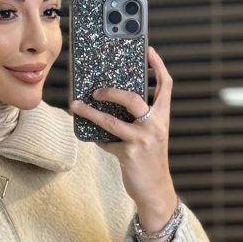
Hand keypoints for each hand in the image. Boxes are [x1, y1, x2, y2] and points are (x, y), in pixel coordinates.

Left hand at [69, 44, 178, 233]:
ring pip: (111, 121)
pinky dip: (98, 139)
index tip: (148, 50)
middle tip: (96, 89)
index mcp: (163, 117)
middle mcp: (155, 126)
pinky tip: (92, 136)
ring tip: (77, 105)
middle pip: (133, 98)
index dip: (158, 66)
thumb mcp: (150, 136)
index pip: (166, 86)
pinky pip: (107, 142)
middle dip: (111, 90)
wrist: (156, 191)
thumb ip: (139, 119)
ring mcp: (142, 140)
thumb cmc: (150, 160)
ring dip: (90, 112)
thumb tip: (110, 101)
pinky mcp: (129, 155)